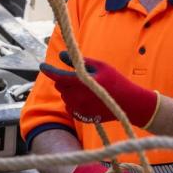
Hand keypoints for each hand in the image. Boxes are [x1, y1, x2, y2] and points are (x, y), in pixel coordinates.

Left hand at [39, 51, 158, 127]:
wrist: (130, 104)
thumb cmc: (116, 81)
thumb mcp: (100, 66)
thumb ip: (80, 61)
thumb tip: (62, 55)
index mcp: (81, 83)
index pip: (58, 76)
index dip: (48, 70)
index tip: (42, 65)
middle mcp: (78, 98)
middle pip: (60, 86)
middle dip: (64, 80)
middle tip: (78, 76)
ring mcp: (79, 109)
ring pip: (65, 97)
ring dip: (69, 91)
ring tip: (86, 88)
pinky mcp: (82, 117)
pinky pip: (70, 107)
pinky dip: (73, 102)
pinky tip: (86, 99)